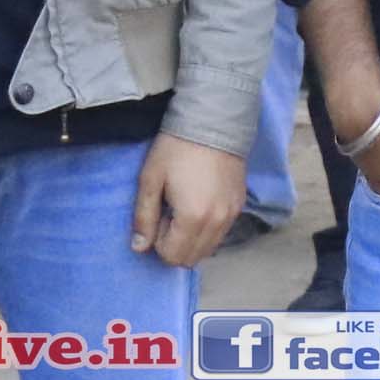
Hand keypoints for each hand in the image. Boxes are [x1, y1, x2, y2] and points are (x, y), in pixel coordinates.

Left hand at [130, 135, 246, 265]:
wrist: (213, 121)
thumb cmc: (176, 148)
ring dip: (191, 239)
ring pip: (209, 249)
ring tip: (183, 209)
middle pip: (192, 258)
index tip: (157, 216)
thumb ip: (144, 218)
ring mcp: (232, 215)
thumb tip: (139, 248)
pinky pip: (221, 233)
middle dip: (175, 245)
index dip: (158, 242)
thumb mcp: (150, 180)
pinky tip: (199, 204)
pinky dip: (207, 230)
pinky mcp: (239, 205)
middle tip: (168, 215)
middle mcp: (217, 223)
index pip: (172, 256)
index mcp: (193, 218)